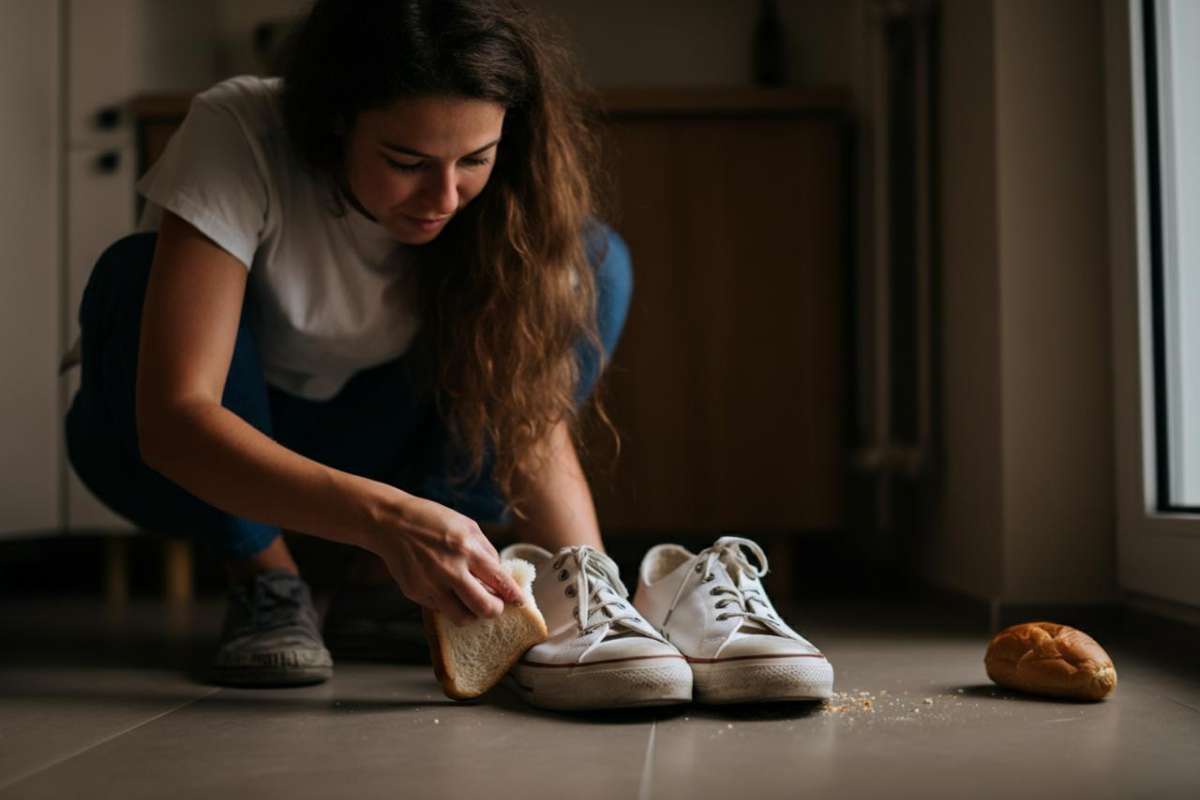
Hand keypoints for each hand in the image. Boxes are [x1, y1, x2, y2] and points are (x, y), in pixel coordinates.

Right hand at [367, 489, 524, 625]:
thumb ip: (485, 551)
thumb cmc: (432, 520)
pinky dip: (449, 604)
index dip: (514, 596)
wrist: (391, 523)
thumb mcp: (467, 525)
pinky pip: (440, 609)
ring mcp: (431, 584)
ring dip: (472, 614)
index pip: (500, 581)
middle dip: (495, 610)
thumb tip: (499, 576)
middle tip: (495, 606)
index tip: (520, 602)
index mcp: (467, 548)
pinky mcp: (416, 593)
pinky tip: (447, 591)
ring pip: (463, 617)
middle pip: (484, 608)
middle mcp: (451, 569)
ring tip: (471, 602)